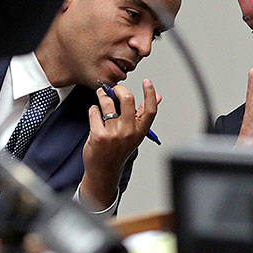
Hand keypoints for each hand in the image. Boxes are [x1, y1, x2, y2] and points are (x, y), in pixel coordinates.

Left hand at [79, 78, 159, 208]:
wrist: (104, 171)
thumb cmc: (119, 149)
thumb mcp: (135, 133)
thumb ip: (144, 114)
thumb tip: (159, 97)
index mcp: (140, 131)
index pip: (150, 110)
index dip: (150, 93)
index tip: (147, 81)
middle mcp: (128, 132)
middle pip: (127, 99)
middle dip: (118, 89)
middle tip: (113, 88)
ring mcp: (113, 134)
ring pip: (107, 103)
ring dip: (102, 96)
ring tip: (101, 96)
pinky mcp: (98, 135)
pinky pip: (94, 111)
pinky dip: (93, 110)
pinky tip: (95, 115)